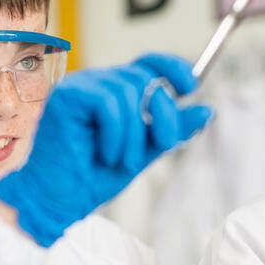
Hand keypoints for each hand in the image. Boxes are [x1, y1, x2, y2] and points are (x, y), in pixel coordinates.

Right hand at [0, 53, 212, 246]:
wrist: (58, 200)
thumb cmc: (92, 177)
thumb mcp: (144, 152)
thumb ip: (171, 130)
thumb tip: (206, 109)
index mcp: (113, 92)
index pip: (147, 63)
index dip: (172, 68)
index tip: (190, 87)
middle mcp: (96, 82)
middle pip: (144, 77)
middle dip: (163, 114)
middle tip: (162, 145)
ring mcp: (79, 86)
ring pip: (128, 91)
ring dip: (134, 134)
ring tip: (122, 160)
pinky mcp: (67, 96)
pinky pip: (108, 103)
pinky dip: (115, 133)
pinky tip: (104, 154)